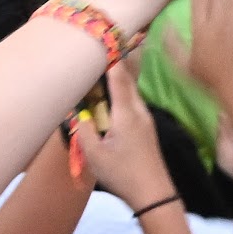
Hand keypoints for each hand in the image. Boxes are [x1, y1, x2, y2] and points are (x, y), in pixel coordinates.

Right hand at [74, 60, 173, 210]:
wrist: (154, 193)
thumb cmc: (123, 174)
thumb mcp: (95, 154)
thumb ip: (84, 130)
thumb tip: (77, 113)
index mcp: (127, 114)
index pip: (119, 78)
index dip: (112, 59)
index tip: (106, 40)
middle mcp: (139, 111)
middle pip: (126, 81)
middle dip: (114, 65)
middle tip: (101, 49)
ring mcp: (145, 120)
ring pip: (129, 94)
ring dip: (116, 81)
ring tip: (101, 70)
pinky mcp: (145, 129)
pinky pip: (131, 105)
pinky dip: (119, 96)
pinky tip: (109, 100)